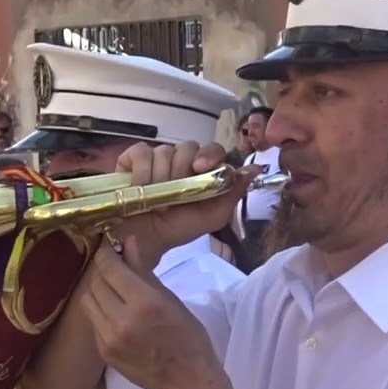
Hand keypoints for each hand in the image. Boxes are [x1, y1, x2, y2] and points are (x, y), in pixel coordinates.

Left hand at [82, 235, 223, 388]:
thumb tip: (127, 243)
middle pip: (96, 283)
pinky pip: (93, 321)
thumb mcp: (169, 299)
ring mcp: (108, 338)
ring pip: (88, 301)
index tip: (110, 248)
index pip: (110, 268)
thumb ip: (143, 270)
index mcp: (143, 303)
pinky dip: (101, 311)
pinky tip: (116, 312)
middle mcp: (121, 320)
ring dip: (98, 290)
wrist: (186, 380)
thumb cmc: (187, 336)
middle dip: (104, 271)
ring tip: (113, 290)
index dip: (107, 254)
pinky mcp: (103, 351)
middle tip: (115, 267)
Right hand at [112, 141, 256, 262]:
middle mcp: (180, 159)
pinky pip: (141, 153)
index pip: (212, 149)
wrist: (146, 241)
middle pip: (187, 147)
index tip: (200, 168)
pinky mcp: (132, 159)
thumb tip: (255, 169)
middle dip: (182, 171)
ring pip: (164, 151)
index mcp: (202, 170)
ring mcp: (156, 157)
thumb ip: (233, 192)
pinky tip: (140, 188)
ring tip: (157, 202)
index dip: (209, 154)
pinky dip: (142, 171)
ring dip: (161, 179)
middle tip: (175, 195)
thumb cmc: (179, 228)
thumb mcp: (213, 216)